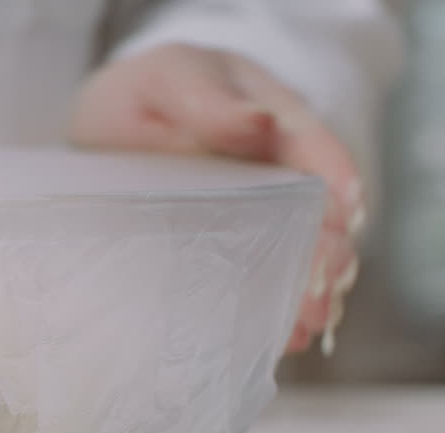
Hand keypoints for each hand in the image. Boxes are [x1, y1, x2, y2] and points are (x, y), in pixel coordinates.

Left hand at [70, 43, 364, 354]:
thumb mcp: (170, 78)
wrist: (103, 135)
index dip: (336, 186)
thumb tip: (258, 122)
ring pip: (295, 261)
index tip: (341, 218)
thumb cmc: (145, 96)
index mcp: (277, 126)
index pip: (319, 154)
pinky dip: (267, 316)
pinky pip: (256, 289)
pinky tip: (273, 342)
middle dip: (326, 257)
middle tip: (321, 294)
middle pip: (318, 220)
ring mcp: (260, 225)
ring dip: (304, 297)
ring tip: (301, 329)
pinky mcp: (229, 261)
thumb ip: (209, 99)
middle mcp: (279, 181)